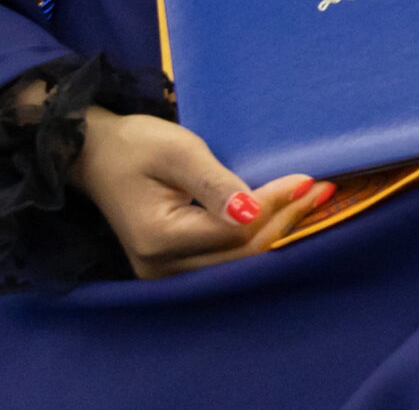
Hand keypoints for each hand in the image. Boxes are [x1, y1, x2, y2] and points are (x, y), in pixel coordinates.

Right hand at [70, 106, 331, 278]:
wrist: (93, 154)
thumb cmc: (133, 145)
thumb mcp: (176, 152)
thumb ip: (215, 184)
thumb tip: (253, 212)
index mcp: (159, 240)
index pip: (236, 230)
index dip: (276, 205)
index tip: (310, 178)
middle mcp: (162, 269)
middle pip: (243, 253)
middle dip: (286, 220)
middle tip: (325, 189)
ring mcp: (167, 274)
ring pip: (239, 260)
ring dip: (278, 230)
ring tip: (314, 200)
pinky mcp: (175, 267)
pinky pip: (227, 257)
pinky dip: (257, 235)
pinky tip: (284, 214)